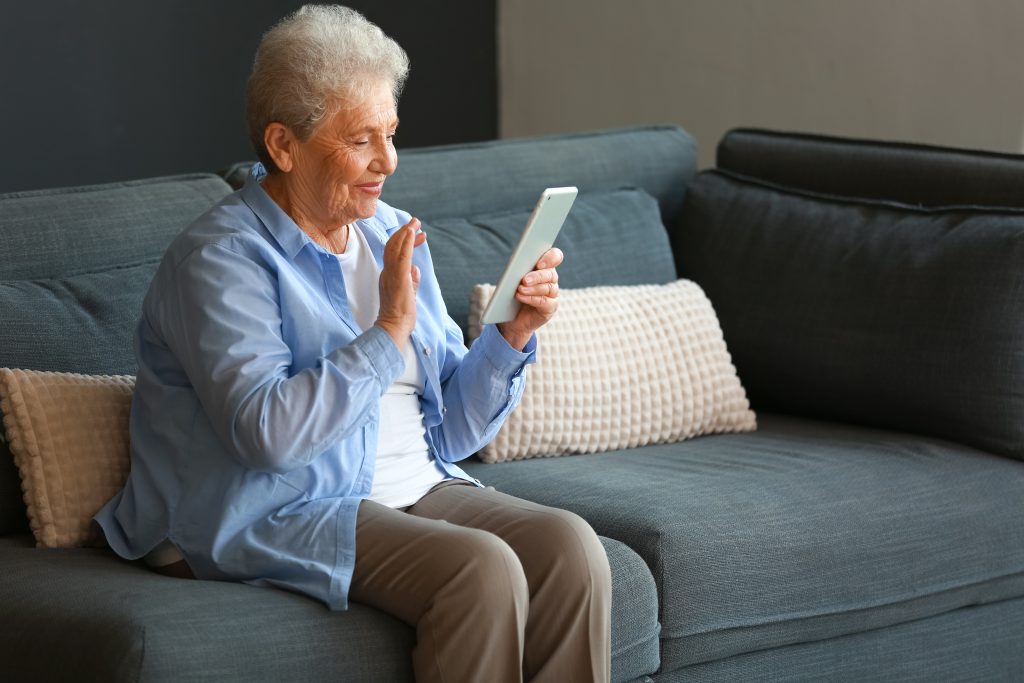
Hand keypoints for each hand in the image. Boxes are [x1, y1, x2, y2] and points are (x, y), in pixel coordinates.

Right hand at [376, 218, 426, 346]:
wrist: (393, 327)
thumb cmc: (400, 316)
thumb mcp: (408, 295)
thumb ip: (411, 282)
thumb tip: (416, 269)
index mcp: (389, 276)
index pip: (395, 254)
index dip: (405, 242)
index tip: (417, 235)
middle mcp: (387, 272)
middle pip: (393, 246)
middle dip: (405, 232)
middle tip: (416, 221)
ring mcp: (391, 274)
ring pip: (395, 247)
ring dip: (406, 233)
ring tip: (415, 222)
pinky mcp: (398, 278)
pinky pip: (402, 256)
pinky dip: (407, 243)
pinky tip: (412, 233)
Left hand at [497, 248, 563, 350]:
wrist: (510, 316)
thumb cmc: (511, 293)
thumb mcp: (511, 278)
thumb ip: (516, 268)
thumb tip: (516, 263)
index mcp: (544, 266)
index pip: (555, 257)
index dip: (550, 258)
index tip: (539, 263)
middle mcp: (551, 279)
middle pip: (551, 274)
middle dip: (537, 276)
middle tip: (524, 280)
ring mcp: (552, 294)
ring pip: (548, 288)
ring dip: (533, 288)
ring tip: (520, 289)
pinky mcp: (550, 307)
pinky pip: (545, 302)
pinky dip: (532, 299)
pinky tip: (521, 297)